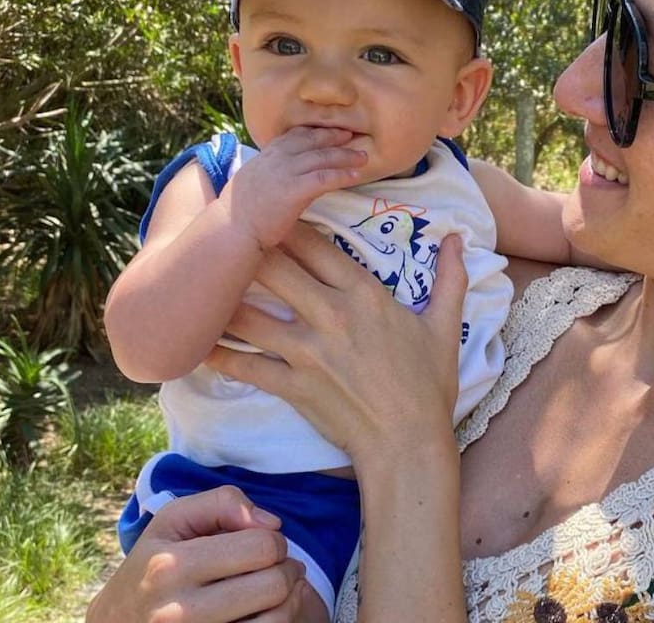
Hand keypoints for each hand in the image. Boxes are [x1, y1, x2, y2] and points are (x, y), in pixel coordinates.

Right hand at [87, 487, 306, 622]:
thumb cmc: (153, 566)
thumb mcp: (171, 522)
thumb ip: (221, 503)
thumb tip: (270, 523)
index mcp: (171, 566)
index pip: (262, 546)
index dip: (274, 541)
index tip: (264, 546)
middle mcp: (178, 611)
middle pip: (274, 585)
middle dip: (286, 571)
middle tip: (278, 569)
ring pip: (277, 619)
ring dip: (288, 601)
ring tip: (275, 593)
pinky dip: (276, 622)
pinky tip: (263, 614)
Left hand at [205, 223, 467, 467]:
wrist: (408, 444)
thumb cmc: (428, 385)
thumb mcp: (445, 327)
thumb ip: (450, 278)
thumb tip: (458, 238)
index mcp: (365, 296)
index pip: (317, 246)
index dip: (289, 223)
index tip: (270, 209)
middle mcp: (331, 316)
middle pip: (275, 268)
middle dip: (248, 247)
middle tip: (226, 232)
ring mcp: (307, 353)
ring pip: (250, 314)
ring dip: (223, 296)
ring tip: (199, 280)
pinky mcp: (292, 386)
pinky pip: (245, 366)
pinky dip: (218, 354)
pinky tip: (195, 341)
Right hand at [221, 126, 367, 250]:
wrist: (232, 229)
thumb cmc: (241, 212)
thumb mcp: (254, 180)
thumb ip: (272, 171)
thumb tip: (289, 171)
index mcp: (267, 154)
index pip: (295, 135)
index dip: (316, 132)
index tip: (331, 131)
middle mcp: (277, 158)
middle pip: (312, 141)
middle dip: (334, 137)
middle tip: (351, 136)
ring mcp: (285, 172)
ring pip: (322, 157)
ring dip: (345, 156)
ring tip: (363, 157)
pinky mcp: (294, 190)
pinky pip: (324, 178)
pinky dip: (342, 175)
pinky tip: (355, 176)